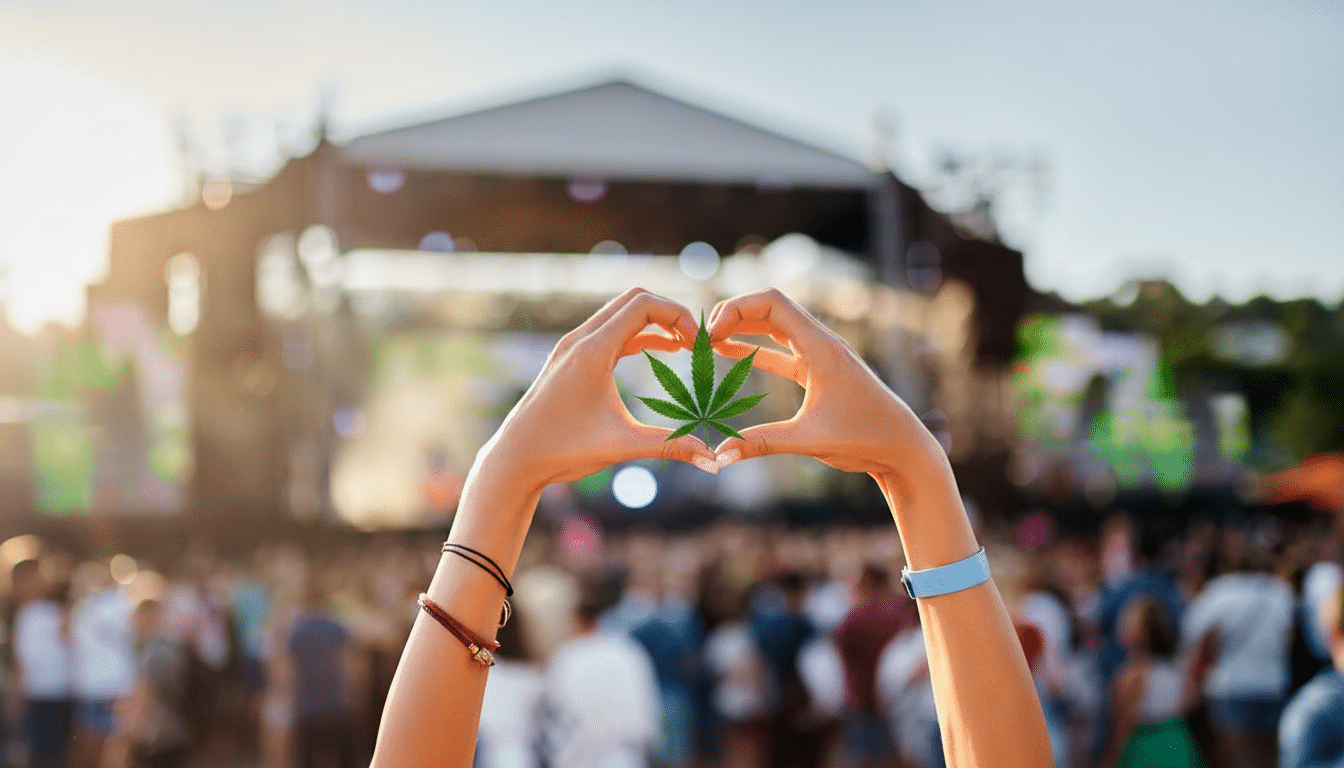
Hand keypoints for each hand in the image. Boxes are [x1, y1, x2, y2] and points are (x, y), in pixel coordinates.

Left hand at [484, 288, 719, 488]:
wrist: (515, 459)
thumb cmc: (563, 451)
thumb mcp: (622, 447)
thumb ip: (670, 446)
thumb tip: (714, 461)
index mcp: (592, 351)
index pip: (643, 305)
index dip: (678, 316)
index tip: (699, 344)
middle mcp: (580, 340)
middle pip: (634, 299)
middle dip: (670, 314)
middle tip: (697, 341)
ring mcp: (572, 347)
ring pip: (621, 313)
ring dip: (654, 322)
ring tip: (686, 345)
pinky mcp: (570, 358)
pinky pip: (610, 331)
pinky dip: (638, 334)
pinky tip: (662, 350)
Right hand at [707, 287, 941, 476]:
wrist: (903, 448)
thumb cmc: (865, 438)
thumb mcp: (809, 440)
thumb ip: (762, 443)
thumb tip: (719, 456)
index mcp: (821, 347)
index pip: (773, 303)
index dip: (736, 310)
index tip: (710, 335)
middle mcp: (822, 343)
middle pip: (770, 309)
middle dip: (733, 315)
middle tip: (701, 337)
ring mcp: (821, 356)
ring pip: (775, 328)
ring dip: (743, 329)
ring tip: (708, 340)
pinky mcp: (820, 373)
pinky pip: (781, 352)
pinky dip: (755, 350)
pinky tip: (730, 353)